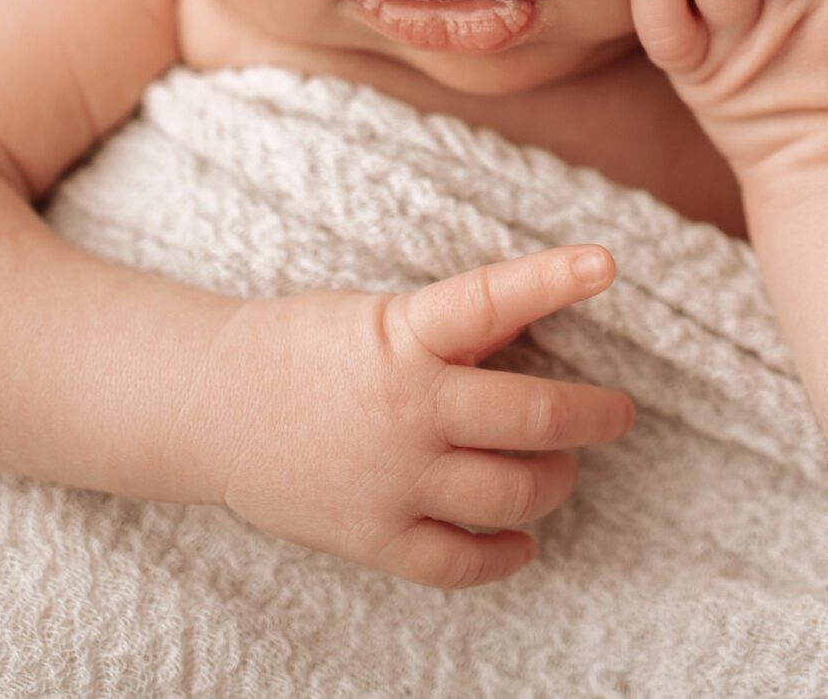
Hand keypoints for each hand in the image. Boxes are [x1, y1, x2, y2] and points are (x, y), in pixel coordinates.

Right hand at [174, 247, 635, 585]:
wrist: (209, 406)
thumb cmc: (304, 348)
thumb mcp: (378, 316)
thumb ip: (454, 328)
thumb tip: (534, 323)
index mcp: (402, 336)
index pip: (491, 299)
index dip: (553, 280)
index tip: (606, 265)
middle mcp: (406, 409)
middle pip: (532, 418)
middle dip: (594, 416)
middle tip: (618, 414)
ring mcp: (391, 479)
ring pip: (513, 492)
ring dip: (556, 481)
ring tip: (562, 468)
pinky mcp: (372, 536)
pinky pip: (460, 561)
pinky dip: (506, 554)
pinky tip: (525, 540)